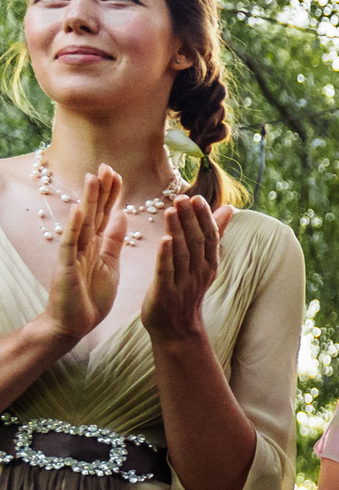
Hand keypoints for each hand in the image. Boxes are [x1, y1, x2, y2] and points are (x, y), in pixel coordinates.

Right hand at [38, 162, 126, 346]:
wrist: (74, 324)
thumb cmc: (91, 296)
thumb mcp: (110, 263)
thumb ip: (114, 240)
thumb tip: (122, 215)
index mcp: (96, 244)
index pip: (104, 214)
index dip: (111, 194)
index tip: (117, 173)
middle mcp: (83, 245)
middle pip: (93, 212)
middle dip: (100, 190)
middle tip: (106, 165)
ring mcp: (73, 255)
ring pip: (82, 223)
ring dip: (87, 201)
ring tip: (92, 179)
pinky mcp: (66, 268)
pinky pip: (69, 246)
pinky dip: (74, 229)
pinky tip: (78, 213)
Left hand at [138, 194, 230, 343]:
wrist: (177, 329)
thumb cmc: (186, 290)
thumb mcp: (204, 262)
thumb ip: (214, 234)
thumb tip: (229, 209)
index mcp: (209, 264)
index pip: (210, 237)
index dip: (205, 217)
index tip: (198, 198)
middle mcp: (199, 272)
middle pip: (197, 242)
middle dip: (190, 219)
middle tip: (181, 197)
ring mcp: (183, 283)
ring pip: (182, 253)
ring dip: (178, 231)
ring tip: (171, 210)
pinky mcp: (165, 293)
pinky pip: (166, 272)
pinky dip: (166, 256)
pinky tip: (163, 240)